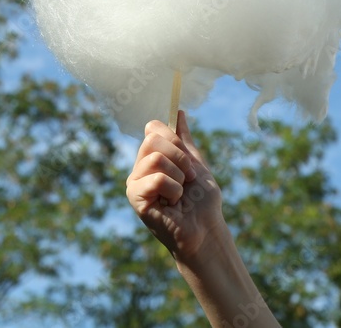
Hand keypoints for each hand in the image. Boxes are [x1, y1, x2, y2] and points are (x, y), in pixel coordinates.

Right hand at [125, 111, 226, 262]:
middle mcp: (139, 169)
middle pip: (152, 139)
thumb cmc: (202, 201)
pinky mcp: (135, 199)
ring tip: (181, 193)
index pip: (153, 129)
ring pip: (155, 158)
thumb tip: (178, 112)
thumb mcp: (196, 164)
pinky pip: (156, 179)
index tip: (188, 159)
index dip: (173, 138)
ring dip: (178, 176)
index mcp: (151, 158)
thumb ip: (184, 140)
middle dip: (179, 157)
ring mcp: (135, 183)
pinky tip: (173, 204)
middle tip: (187, 178)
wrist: (206, 229)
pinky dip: (174, 190)